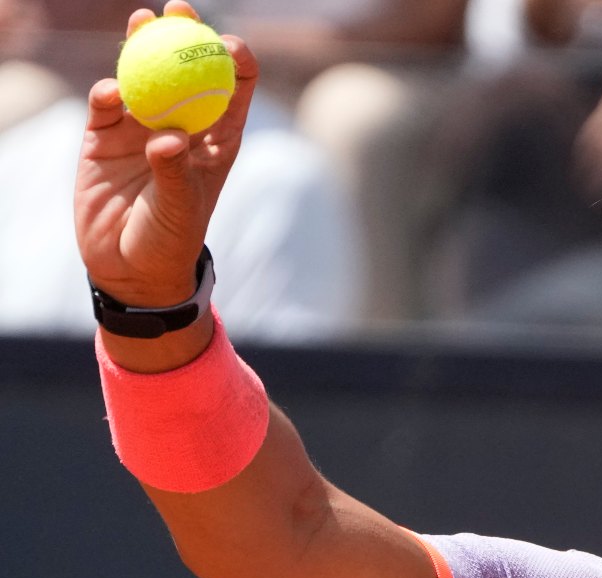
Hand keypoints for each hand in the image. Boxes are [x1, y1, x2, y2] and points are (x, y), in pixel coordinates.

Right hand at [75, 0, 257, 308]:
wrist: (128, 265)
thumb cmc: (170, 238)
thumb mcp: (180, 209)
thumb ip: (174, 172)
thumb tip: (169, 138)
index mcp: (216, 138)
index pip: (233, 88)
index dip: (235, 60)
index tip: (227, 43)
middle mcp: (180, 124)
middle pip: (186, 70)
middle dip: (184, 34)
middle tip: (179, 10)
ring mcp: (141, 128)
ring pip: (143, 77)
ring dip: (141, 47)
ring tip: (142, 22)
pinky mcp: (103, 138)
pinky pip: (106, 105)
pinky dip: (107, 93)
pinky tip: (111, 92)